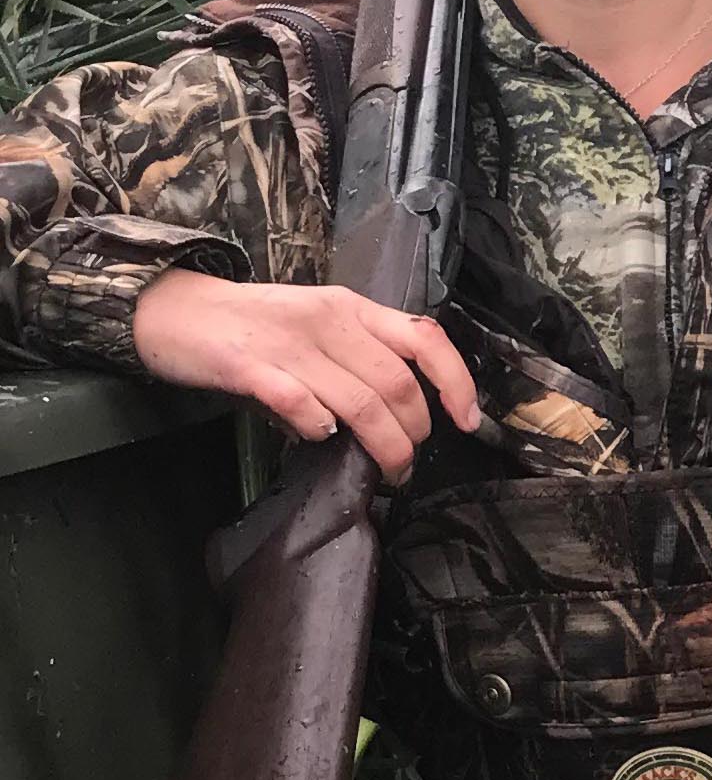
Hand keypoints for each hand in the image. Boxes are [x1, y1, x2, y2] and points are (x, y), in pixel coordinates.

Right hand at [131, 270, 483, 481]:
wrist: (174, 310)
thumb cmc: (252, 326)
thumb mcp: (315, 330)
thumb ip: (353, 364)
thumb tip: (386, 419)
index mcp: (352, 308)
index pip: (425, 338)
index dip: (456, 381)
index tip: (468, 421)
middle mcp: (328, 320)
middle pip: (397, 384)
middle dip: (414, 433)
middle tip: (408, 463)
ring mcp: (289, 342)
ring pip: (360, 400)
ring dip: (381, 444)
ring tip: (386, 471)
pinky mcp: (247, 366)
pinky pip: (298, 400)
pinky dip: (318, 426)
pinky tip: (320, 439)